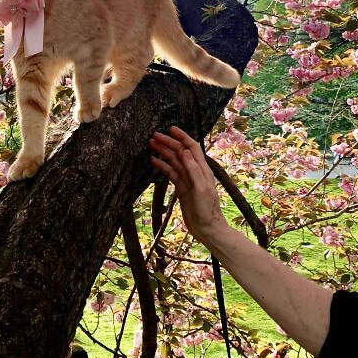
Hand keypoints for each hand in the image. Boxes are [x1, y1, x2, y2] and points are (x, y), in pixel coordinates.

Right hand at [148, 126, 227, 244]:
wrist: (207, 228)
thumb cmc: (207, 209)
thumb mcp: (201, 188)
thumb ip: (193, 169)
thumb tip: (183, 150)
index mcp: (202, 169)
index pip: (192, 147)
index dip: (182, 136)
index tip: (171, 129)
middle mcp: (195, 171)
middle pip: (181, 152)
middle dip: (168, 142)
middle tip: (154, 136)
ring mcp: (187, 179)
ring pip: (174, 161)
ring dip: (163, 152)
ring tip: (151, 145)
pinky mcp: (181, 187)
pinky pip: (170, 173)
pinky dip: (162, 166)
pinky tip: (153, 161)